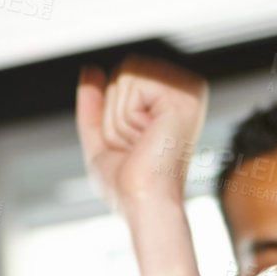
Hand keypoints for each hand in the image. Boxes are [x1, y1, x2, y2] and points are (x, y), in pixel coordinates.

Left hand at [76, 57, 207, 215]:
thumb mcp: (101, 142)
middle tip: (138, 145)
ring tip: (143, 142)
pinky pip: (132, 85)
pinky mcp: (182, 96)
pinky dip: (129, 116)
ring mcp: (185, 93)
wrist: (144, 202)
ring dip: (121, 117)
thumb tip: (91, 73)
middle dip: (115, 112)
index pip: (122, 79)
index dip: (114, 113)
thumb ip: (94, 106)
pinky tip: (149, 136)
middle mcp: (183, 94)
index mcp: (170, 104)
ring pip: (125, 77)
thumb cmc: (129, 186)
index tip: (136, 145)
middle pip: (123, 73)